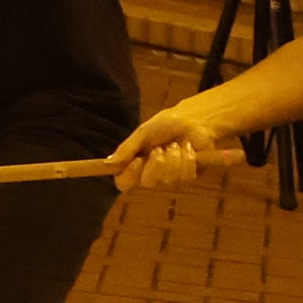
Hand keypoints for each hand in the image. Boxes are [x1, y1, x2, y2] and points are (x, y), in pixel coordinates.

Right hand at [109, 100, 234, 191]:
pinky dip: (187, 159)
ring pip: (168, 179)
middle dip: (155, 164)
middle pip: (146, 183)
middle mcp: (151, 173)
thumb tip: (108, 163)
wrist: (194, 119)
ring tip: (175, 144)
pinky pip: (185, 177)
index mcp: (136, 163)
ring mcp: (170, 176)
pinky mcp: (188, 176)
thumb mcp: (143, 133)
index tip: (136, 161)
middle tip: (159, 149)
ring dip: (173, 158)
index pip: (124, 181)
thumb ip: (127, 149)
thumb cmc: (166, 124)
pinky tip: (189, 148)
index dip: (128, 176)